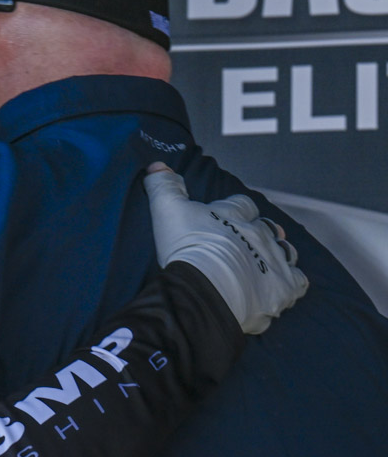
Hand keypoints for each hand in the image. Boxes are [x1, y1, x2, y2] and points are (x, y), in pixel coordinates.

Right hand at [144, 163, 307, 333]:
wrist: (205, 290)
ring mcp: (273, 261)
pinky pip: (298, 282)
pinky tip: (280, 287)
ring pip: (286, 251)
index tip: (227, 216)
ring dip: (278, 254)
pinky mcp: (282, 288)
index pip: (241, 204)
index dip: (235, 209)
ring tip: (266, 262)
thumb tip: (157, 166)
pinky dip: (291, 283)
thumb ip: (164, 186)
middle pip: (267, 227)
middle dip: (260, 232)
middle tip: (248, 240)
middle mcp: (258, 234)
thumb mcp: (167, 210)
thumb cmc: (187, 248)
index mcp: (233, 214)